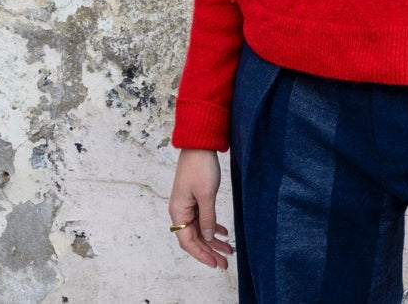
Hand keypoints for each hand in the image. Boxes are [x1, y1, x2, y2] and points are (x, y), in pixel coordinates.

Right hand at [168, 148, 233, 268]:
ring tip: (228, 249)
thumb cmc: (200, 167)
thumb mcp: (207, 194)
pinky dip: (213, 226)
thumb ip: (207, 218)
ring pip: (201, 229)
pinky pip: (203, 218)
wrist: (199, 144)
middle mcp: (181, 211)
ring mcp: (188, 204)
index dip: (201, 254)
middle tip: (225, 262)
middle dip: (210, 250)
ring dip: (213, 240)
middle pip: (195, 237)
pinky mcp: (196, 197)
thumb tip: (208, 237)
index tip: (215, 263)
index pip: (188, 241)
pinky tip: (224, 233)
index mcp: (178, 211)